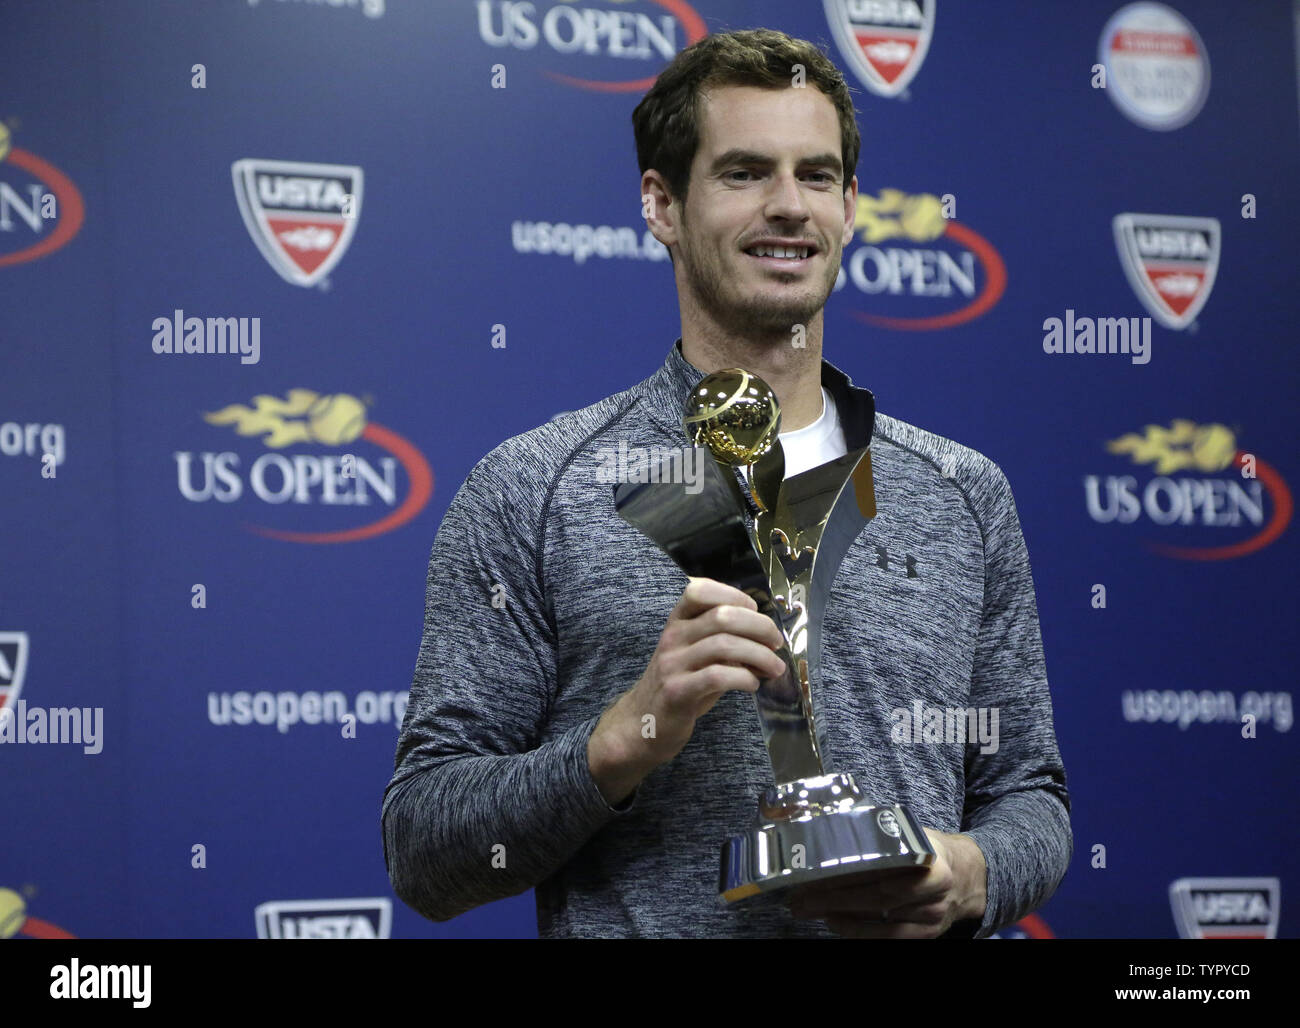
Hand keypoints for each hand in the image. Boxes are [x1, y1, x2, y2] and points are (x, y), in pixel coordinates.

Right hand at [587, 577, 785, 804]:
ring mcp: (672, 664)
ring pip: (725, 645)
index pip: (699, 589)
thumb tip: (767, 636)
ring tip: (774, 668)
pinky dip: (744, 678)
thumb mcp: (697, 654)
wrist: (643, 723)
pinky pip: (717, 676)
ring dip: (760, 656)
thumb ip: (724, 640)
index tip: (755, 611)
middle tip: (776, 643)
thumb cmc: (680, 684)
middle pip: (722, 616)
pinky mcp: (677, 692)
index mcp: (677, 622)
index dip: (734, 595)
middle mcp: (672, 637)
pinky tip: (752, 685)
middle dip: (759, 627)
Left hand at [786, 829, 987, 937]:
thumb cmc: (930, 850)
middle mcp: (933, 889)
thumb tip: (833, 823)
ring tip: (809, 909)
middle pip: (877, 895)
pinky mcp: (927, 934)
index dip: (849, 869)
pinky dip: (859, 932)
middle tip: (800, 896)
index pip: (882, 865)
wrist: (970, 876)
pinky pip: (889, 938)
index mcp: (929, 856)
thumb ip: (883, 833)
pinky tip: (835, 923)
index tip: (816, 869)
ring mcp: (931, 915)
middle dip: (833, 897)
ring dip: (840, 915)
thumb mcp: (913, 834)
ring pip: (880, 919)